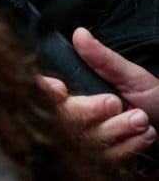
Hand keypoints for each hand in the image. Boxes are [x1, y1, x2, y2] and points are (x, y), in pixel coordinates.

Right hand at [38, 27, 158, 159]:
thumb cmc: (153, 97)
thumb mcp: (130, 75)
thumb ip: (102, 59)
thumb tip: (80, 35)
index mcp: (77, 91)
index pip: (49, 92)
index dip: (47, 91)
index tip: (59, 87)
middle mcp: (78, 117)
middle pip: (66, 117)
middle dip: (90, 110)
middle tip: (114, 102)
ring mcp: (91, 140)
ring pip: (89, 139)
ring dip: (118, 129)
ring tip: (141, 118)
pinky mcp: (106, 159)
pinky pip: (108, 157)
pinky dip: (130, 145)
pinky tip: (144, 134)